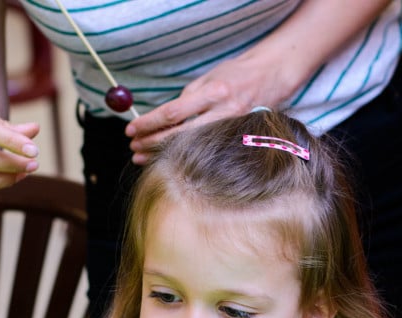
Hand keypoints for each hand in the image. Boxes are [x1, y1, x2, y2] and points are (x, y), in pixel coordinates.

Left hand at [124, 54, 294, 163]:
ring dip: (164, 153)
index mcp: (213, 93)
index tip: (131, 130)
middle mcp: (224, 112)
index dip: (149, 123)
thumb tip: (161, 120)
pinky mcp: (238, 138)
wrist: (271, 76)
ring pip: (192, 147)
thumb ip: (187, 99)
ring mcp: (233, 128)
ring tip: (142, 156)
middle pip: (180, 135)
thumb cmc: (235, 75)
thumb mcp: (208, 79)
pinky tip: (170, 159)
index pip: (173, 112)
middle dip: (152, 143)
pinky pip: (206, 150)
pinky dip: (185, 155)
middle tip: (133, 148)